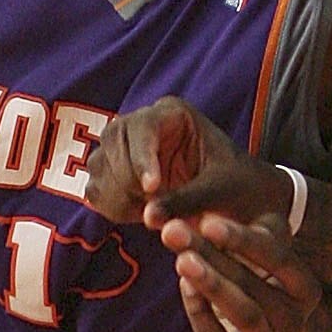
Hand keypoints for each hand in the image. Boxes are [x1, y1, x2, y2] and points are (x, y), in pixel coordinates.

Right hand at [85, 98, 290, 232]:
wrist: (236, 199)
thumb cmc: (236, 186)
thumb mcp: (219, 190)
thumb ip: (187, 201)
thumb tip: (149, 218)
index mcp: (172, 114)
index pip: (143, 126)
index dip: (142, 158)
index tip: (152, 188)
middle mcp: (142, 124)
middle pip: (112, 142)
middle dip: (128, 180)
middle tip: (151, 206)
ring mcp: (122, 148)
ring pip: (98, 166)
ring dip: (119, 196)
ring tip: (148, 211)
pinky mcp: (113, 175)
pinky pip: (96, 190)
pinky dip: (112, 207)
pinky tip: (138, 214)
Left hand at [172, 211, 322, 331]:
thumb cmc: (248, 283)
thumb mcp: (248, 254)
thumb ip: (228, 234)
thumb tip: (191, 215)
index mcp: (305, 289)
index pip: (279, 258)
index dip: (242, 239)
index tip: (208, 221)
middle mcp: (295, 321)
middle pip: (254, 283)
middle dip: (212, 255)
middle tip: (176, 233)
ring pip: (244, 313)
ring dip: (211, 284)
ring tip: (181, 260)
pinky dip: (199, 312)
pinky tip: (184, 286)